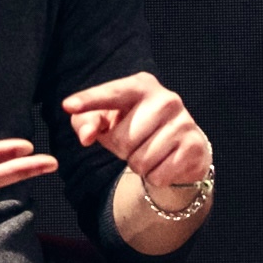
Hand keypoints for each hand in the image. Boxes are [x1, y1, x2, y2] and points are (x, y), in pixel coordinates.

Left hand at [62, 72, 212, 191]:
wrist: (178, 147)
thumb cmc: (134, 129)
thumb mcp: (107, 123)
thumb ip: (87, 124)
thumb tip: (86, 136)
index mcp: (141, 86)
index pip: (112, 93)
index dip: (90, 100)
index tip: (68, 106)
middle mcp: (167, 99)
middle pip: (124, 140)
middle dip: (122, 150)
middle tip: (134, 143)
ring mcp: (184, 122)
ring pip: (141, 161)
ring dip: (139, 165)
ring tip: (149, 152)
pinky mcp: (194, 146)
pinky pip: (158, 174)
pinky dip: (155, 177)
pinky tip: (164, 163)